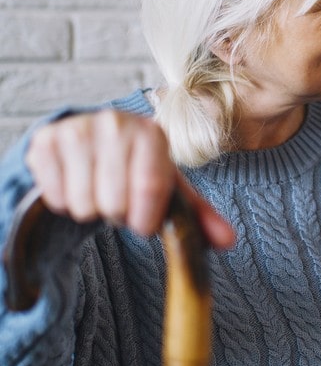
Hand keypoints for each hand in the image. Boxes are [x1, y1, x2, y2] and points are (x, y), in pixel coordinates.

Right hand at [25, 110, 234, 247]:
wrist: (94, 143)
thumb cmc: (140, 170)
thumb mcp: (171, 190)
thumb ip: (200, 217)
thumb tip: (229, 242)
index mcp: (152, 133)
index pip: (150, 187)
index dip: (145, 218)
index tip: (144, 223)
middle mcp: (115, 122)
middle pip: (114, 202)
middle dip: (118, 214)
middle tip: (120, 201)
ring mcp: (77, 129)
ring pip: (83, 204)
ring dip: (93, 210)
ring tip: (100, 191)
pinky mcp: (45, 141)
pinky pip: (55, 197)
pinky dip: (66, 203)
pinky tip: (77, 185)